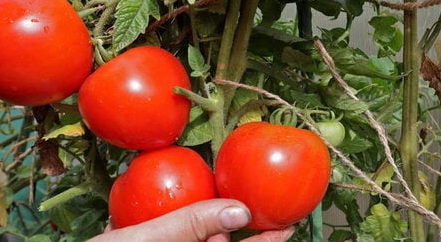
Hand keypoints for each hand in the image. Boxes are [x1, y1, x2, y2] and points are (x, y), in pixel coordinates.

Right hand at [89, 199, 293, 241]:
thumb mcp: (149, 241)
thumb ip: (193, 223)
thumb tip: (240, 210)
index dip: (272, 241)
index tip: (290, 221)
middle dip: (227, 229)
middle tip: (230, 202)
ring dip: (198, 228)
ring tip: (184, 205)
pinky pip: (171, 239)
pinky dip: (172, 229)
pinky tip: (155, 214)